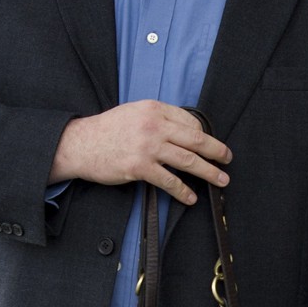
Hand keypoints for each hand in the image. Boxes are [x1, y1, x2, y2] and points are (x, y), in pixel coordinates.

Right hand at [51, 101, 230, 204]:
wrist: (80, 144)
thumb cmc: (107, 130)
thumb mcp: (133, 112)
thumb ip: (157, 118)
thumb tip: (183, 130)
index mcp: (154, 109)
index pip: (189, 121)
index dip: (204, 134)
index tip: (210, 145)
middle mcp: (153, 125)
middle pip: (195, 139)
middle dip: (216, 151)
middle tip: (227, 159)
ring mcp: (147, 147)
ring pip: (188, 160)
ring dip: (209, 172)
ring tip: (221, 180)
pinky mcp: (140, 167)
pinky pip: (169, 181)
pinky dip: (183, 191)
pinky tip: (191, 197)